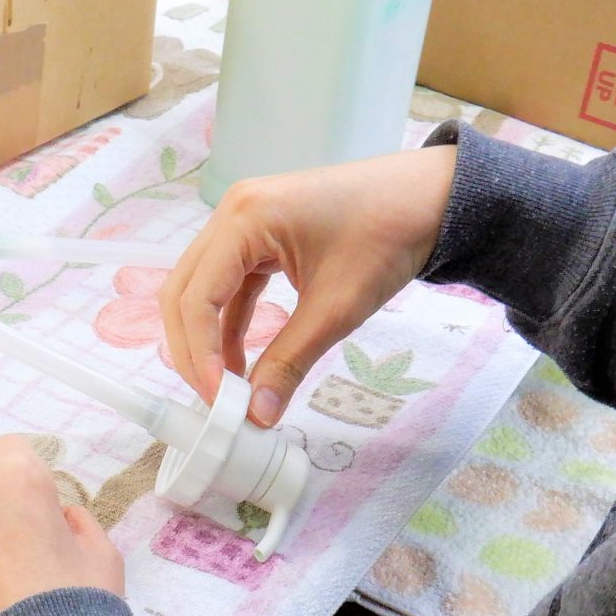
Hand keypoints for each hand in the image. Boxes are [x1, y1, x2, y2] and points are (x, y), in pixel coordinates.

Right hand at [160, 146, 459, 425]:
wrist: (431, 199)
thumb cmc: (389, 235)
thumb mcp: (336, 308)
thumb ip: (289, 362)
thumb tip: (257, 415)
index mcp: (245, 218)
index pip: (195, 298)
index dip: (200, 356)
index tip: (220, 402)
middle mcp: (233, 213)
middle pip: (184, 292)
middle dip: (192, 351)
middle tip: (215, 401)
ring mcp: (244, 221)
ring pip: (201, 290)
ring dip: (207, 340)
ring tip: (227, 390)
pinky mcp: (260, 236)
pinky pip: (229, 285)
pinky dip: (230, 324)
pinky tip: (242, 363)